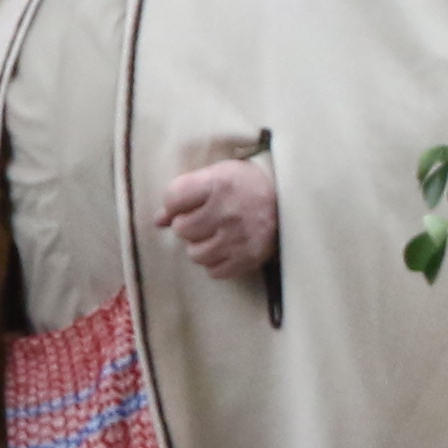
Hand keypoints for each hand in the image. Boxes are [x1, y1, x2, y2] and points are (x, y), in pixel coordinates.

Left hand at [154, 155, 276, 281]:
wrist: (288, 199)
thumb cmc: (245, 184)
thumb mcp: (216, 175)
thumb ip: (185, 194)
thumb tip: (158, 221)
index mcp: (219, 183)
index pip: (173, 197)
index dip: (173, 203)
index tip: (185, 203)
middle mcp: (228, 211)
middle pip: (182, 229)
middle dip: (188, 225)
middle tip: (204, 219)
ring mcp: (239, 237)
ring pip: (195, 254)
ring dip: (200, 246)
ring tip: (214, 235)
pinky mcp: (249, 258)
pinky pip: (214, 271)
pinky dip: (216, 262)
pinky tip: (226, 248)